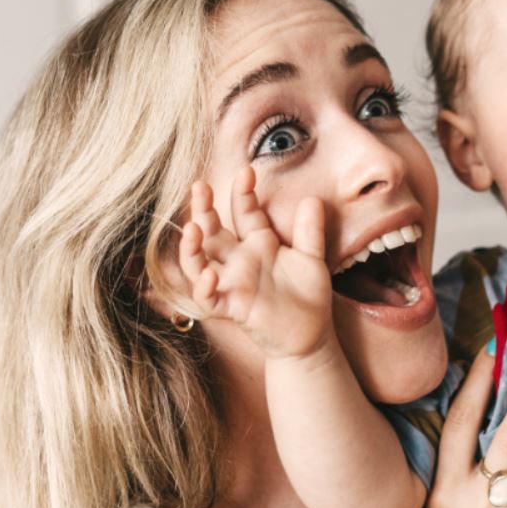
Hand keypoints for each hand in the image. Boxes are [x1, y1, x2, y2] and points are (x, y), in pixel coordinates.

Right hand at [177, 167, 331, 359]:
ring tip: (192, 227)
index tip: (248, 172)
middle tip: (200, 186)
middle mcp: (240, 260)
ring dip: (192, 246)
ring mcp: (233, 283)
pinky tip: (211, 274)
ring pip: (200, 262)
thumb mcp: (312, 258)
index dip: (243, 193)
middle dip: (203, 209)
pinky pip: (210, 298)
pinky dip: (205, 287)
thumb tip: (313, 199)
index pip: (244, 212)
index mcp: (259, 243)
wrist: (312, 335)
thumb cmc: (309, 296)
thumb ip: (311, 230)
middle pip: (212, 231)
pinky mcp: (233, 308)